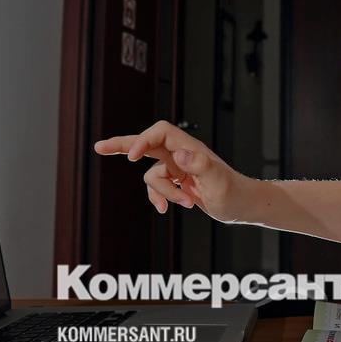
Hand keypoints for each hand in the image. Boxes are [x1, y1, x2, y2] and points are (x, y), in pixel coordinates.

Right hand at [93, 121, 244, 221]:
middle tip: (98, 147)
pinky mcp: (176, 181)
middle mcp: (180, 154)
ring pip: (151, 175)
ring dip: (162, 192)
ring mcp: (177, 168)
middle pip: (145, 143)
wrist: (242, 205)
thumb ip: (201, 165)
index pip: (158, 133)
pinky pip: (156, 188)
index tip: (132, 159)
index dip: (141, 141)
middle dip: (122, 146)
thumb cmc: (234, 193)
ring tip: (185, 202)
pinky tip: (167, 208)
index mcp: (188, 148)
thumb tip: (180, 154)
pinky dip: (158, 198)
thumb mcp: (219, 182)